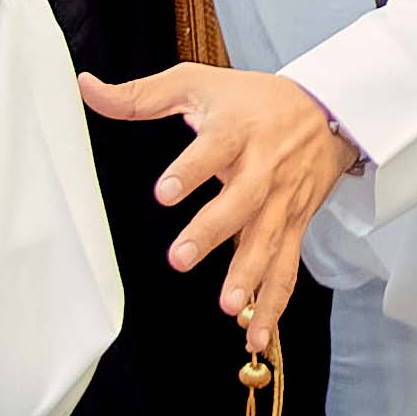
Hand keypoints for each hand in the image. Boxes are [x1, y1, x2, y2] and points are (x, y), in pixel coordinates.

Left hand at [78, 64, 359, 336]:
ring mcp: (283, 200)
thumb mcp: (197, 83)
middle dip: (214, 230)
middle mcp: (264, 168)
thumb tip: (86, 88)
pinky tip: (256, 332)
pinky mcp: (295, 224)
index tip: (165, 191)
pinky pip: (286, 266)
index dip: (191, 169)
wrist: (330, 110)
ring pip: (268, 240)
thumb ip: (140, 95)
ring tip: (229, 305)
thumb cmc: (253, 98)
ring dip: (251, 276)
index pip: (215, 147)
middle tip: (182, 257)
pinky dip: (275, 302)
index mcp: (237, 130)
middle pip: (242, 200)